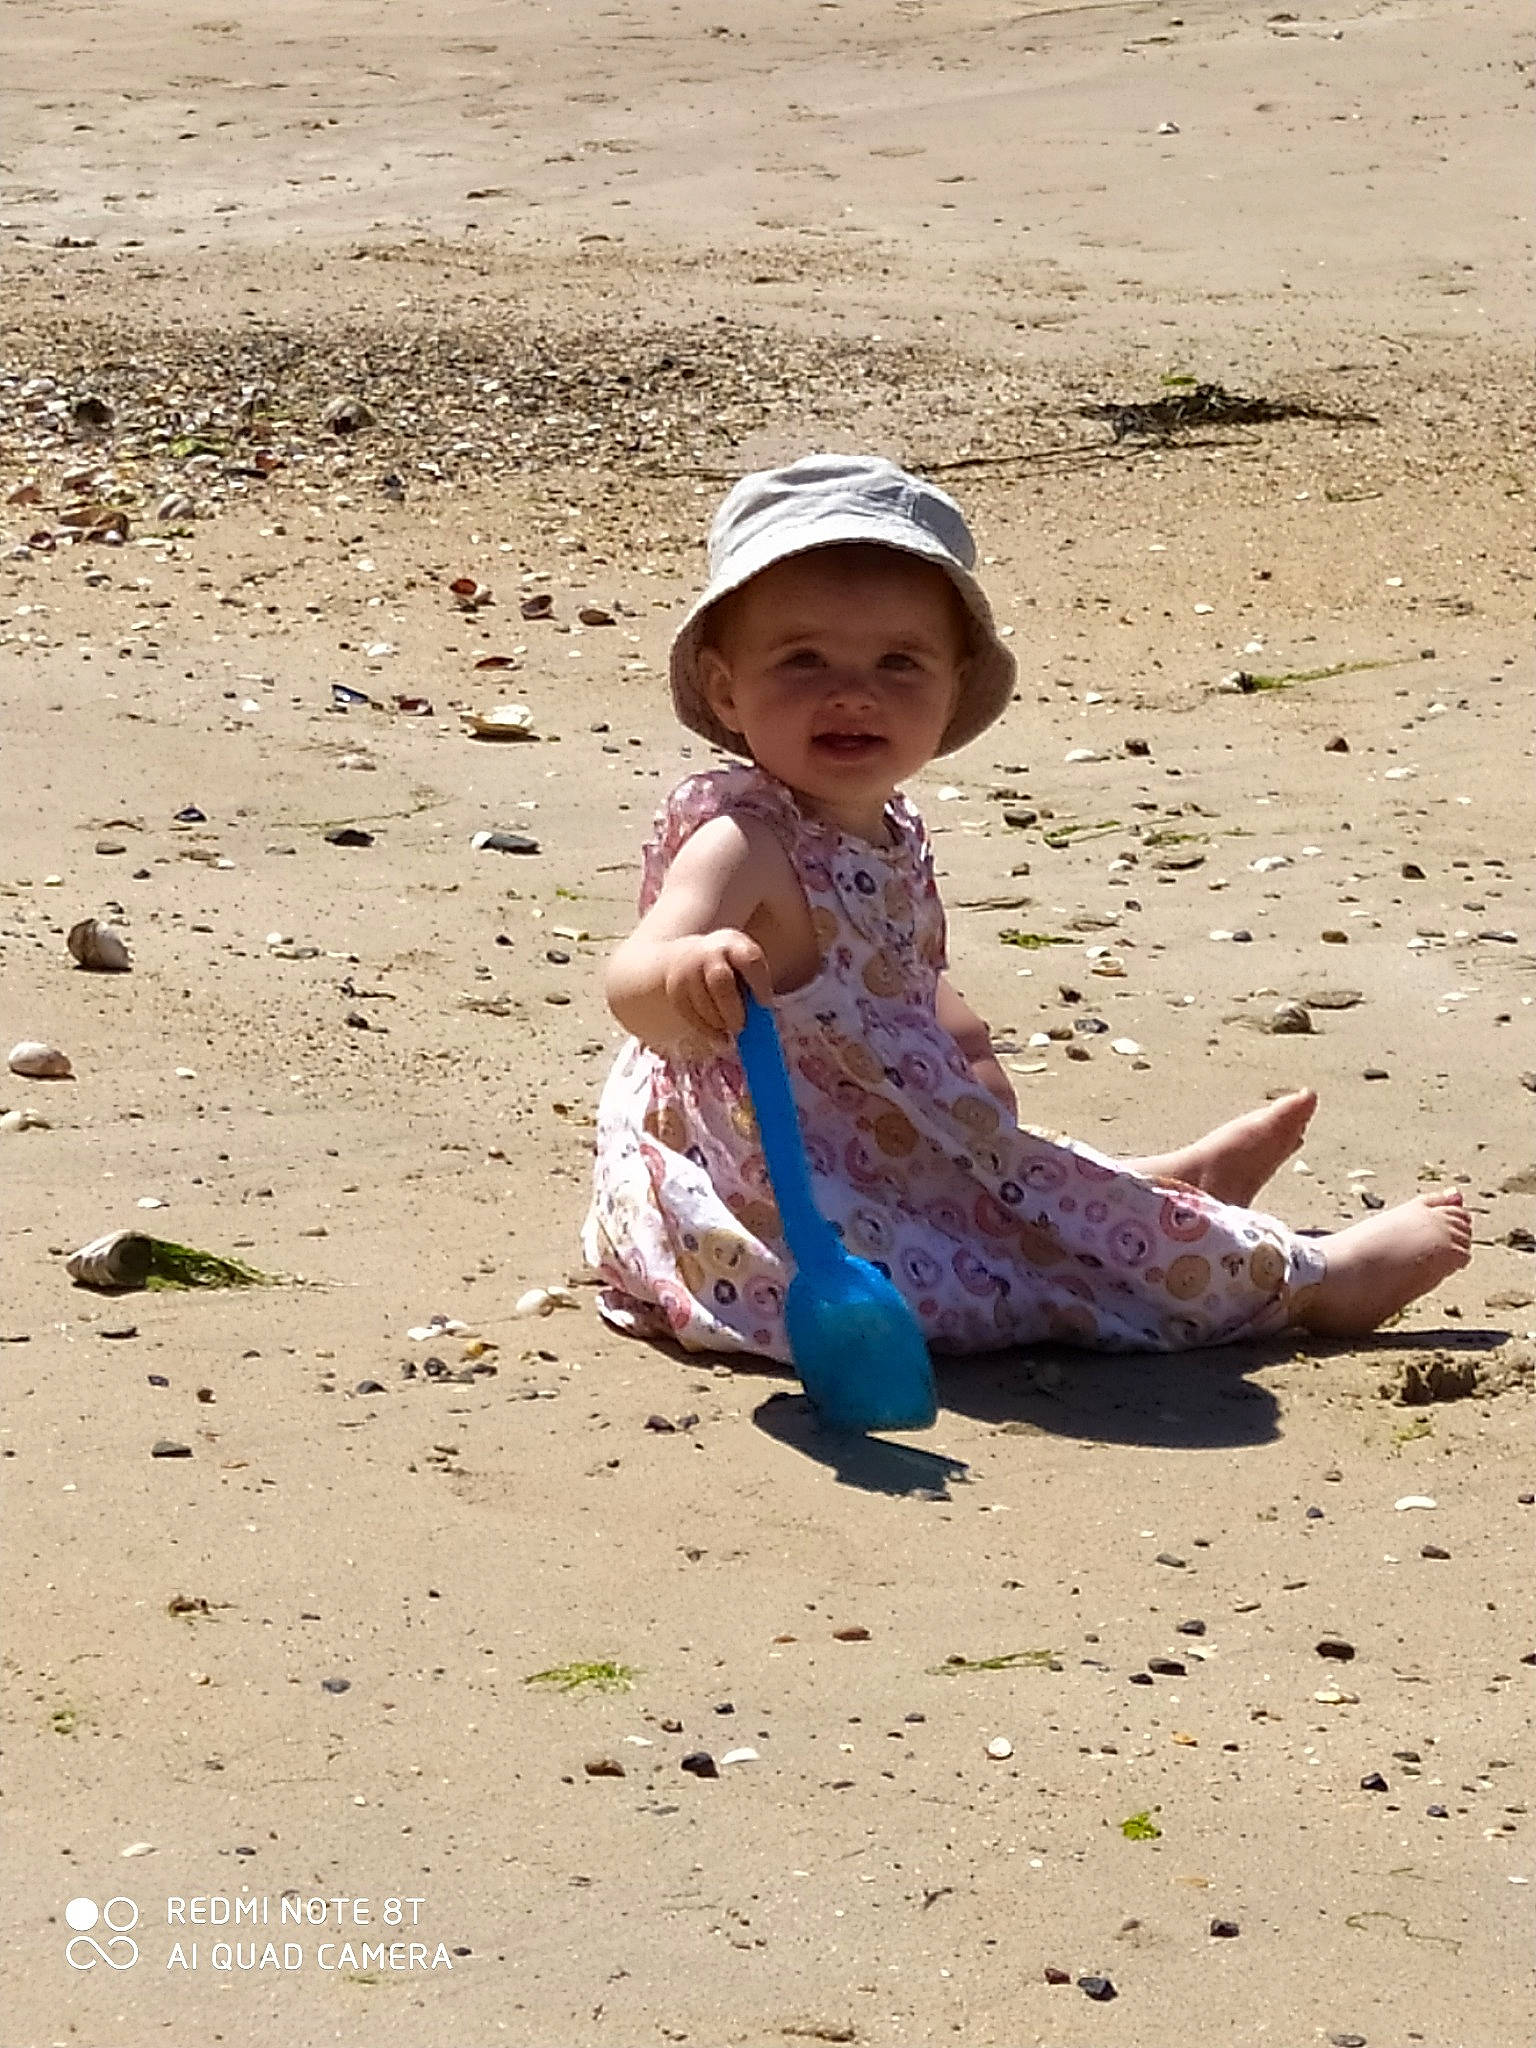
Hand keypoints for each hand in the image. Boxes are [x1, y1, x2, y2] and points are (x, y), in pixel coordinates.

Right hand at [662, 929, 772, 1047]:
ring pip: (702, 1000)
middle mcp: (709, 953)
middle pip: (720, 980)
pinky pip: (688, 1012)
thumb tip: (763, 1019)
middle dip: (732, 1008)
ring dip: (718, 1022)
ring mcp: (688, 969)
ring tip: (730, 1032)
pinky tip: (718, 1037)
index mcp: (734, 943)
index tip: (765, 1006)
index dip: (759, 984)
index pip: (749, 960)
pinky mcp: (675, 988)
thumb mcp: (744, 969)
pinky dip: (705, 1029)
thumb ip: (753, 990)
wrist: (690, 958)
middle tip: (741, 1028)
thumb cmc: (730, 971)